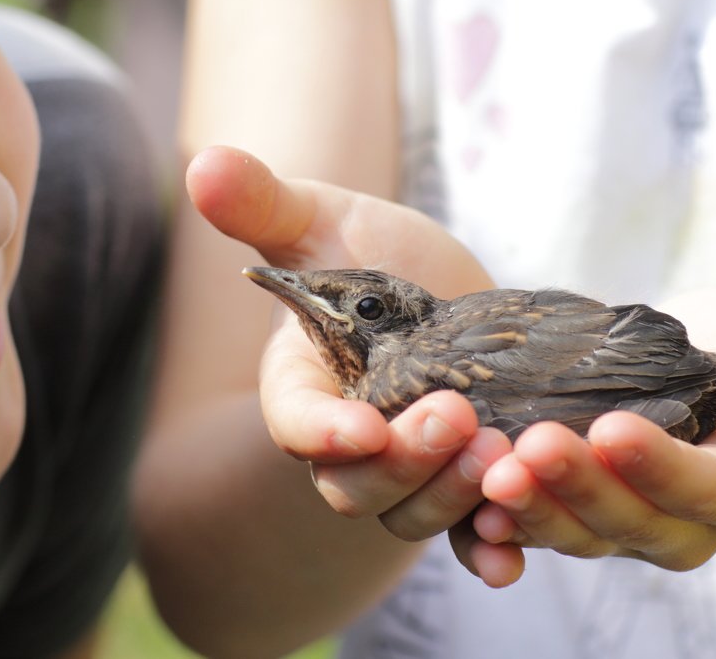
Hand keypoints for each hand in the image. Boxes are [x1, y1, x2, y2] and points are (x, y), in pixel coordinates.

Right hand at [186, 146, 508, 538]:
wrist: (436, 292)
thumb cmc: (368, 254)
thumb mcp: (322, 220)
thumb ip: (265, 203)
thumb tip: (203, 164)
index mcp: (302, 386)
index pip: (296, 422)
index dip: (321, 433)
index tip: (361, 428)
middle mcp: (347, 442)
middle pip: (355, 485)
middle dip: (403, 462)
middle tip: (456, 417)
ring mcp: (402, 470)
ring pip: (410, 514)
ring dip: (451, 497)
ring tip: (501, 456)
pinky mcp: (456, 481)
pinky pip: (462, 534)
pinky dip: (484, 548)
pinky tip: (512, 552)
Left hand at [465, 284, 715, 584]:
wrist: (699, 371)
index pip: (706, 489)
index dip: (660, 467)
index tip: (613, 429)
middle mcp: (681, 521)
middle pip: (629, 523)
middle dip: (576, 490)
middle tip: (525, 452)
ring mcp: (622, 521)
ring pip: (574, 532)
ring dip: (528, 508)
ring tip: (483, 471)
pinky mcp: (574, 508)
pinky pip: (536, 528)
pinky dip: (499, 523)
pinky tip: (465, 499)